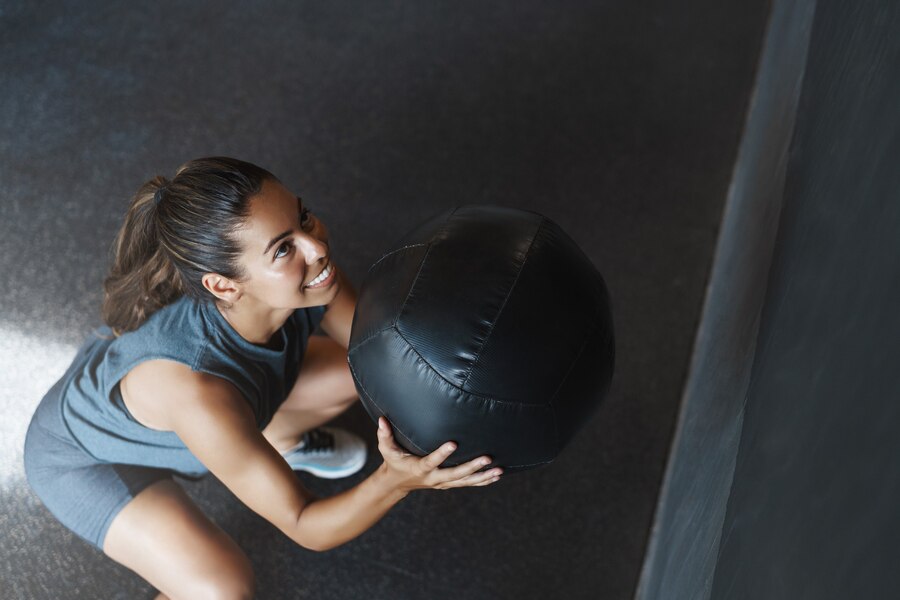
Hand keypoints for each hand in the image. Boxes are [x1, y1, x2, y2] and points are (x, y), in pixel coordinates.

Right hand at [375, 416, 502, 492]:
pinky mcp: (448, 484)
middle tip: (487, 458)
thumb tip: (382, 419)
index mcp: (419, 468)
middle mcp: (433, 477)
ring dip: (482, 476)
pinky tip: (496, 477)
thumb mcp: (386, 449)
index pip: (431, 461)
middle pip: (455, 474)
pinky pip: (468, 484)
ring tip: (499, 470)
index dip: (442, 454)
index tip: (454, 443)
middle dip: (472, 467)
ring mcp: (442, 482)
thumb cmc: (393, 462)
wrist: (397, 484)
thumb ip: (384, 434)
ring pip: (465, 481)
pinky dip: (482, 481)